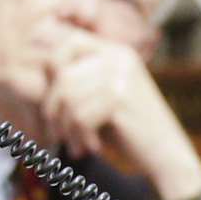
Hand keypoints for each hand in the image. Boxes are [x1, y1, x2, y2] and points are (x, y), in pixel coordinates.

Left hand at [37, 25, 200, 199]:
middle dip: (53, 110)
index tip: (52, 99)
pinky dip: (79, 136)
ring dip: (65, 128)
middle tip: (59, 134)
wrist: (167, 157)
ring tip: (76, 144)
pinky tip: (91, 147)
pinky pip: (79, 115)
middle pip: (62, 75)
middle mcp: (119, 57)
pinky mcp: (121, 98)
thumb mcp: (99, 98)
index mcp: (115, 52)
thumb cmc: (127, 130)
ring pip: (67, 98)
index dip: (51, 67)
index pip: (68, 42)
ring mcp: (121, 76)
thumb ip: (75, 80)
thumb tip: (34, 60)